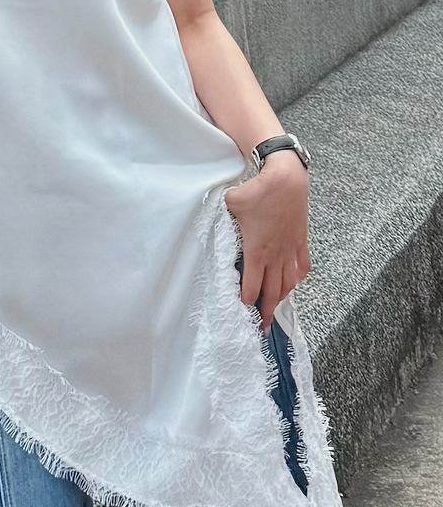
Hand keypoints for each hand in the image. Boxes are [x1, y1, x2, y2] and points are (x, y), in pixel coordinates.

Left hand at [223, 150, 309, 332]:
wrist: (287, 178)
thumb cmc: (257, 190)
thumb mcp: (229, 203)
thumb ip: (218, 218)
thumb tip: (205, 219)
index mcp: (256, 251)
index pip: (251, 286)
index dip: (248, 303)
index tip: (244, 315)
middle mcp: (275, 255)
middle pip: (273, 291)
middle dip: (267, 312)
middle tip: (263, 328)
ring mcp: (290, 249)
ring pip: (288, 282)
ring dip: (282, 299)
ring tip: (276, 311)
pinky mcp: (301, 240)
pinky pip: (302, 266)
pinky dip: (297, 279)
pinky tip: (293, 285)